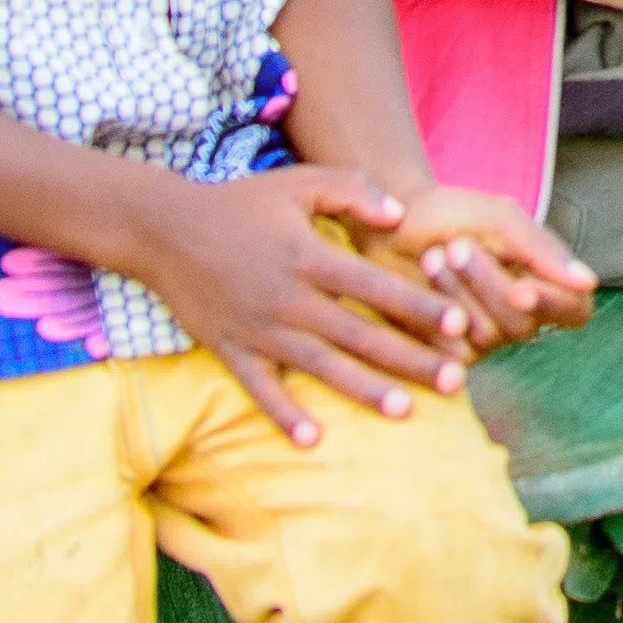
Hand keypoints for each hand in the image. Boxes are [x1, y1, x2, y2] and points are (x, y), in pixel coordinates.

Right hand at [129, 165, 481, 439]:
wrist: (163, 230)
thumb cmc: (241, 202)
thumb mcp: (299, 182)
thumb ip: (353, 189)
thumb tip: (400, 217)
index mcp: (307, 256)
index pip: (374, 287)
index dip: (418, 306)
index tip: (459, 325)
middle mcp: (286, 298)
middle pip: (357, 334)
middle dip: (408, 358)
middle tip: (455, 380)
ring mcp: (257, 329)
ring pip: (319, 366)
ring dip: (363, 390)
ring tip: (405, 410)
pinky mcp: (229, 350)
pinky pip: (260, 389)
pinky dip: (283, 415)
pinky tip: (313, 440)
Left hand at [356, 183, 599, 354]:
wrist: (390, 225)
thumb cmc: (450, 215)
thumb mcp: (500, 218)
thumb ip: (542, 248)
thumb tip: (588, 281)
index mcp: (542, 280)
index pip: (575, 310)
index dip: (554, 305)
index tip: (523, 288)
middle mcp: (518, 315)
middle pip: (523, 323)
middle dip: (487, 283)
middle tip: (457, 246)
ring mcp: (482, 338)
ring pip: (487, 335)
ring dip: (457, 291)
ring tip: (434, 257)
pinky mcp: (445, 353)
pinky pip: (452, 349)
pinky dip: (435, 311)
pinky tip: (420, 285)